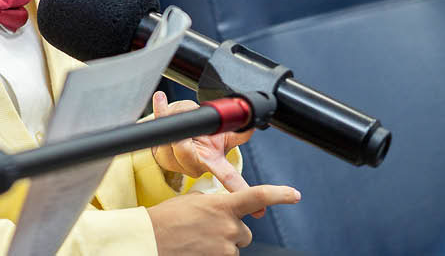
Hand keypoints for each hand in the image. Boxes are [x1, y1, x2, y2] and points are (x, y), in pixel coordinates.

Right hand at [147, 185, 300, 255]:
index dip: (279, 194)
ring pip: (234, 248)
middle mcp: (228, 227)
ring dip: (221, 245)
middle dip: (230, 232)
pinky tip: (198, 249)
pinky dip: (215, 254)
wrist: (150, 240)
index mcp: (222, 205)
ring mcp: (226, 248)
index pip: (258, 196)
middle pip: (244, 232)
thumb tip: (223, 206)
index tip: (294, 194)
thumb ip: (214, 202)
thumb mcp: (191, 201)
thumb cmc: (167, 219)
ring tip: (197, 240)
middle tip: (207, 230)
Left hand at [150, 91, 253, 201]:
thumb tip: (252, 124)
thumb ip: (240, 131)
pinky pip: (159, 127)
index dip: (239, 188)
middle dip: (185, 143)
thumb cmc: (204, 136)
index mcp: (213, 162)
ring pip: (172, 141)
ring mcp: (176, 162)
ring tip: (183, 114)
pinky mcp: (161, 153)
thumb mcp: (225, 133)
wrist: (181, 135)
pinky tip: (161, 99)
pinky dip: (161, 110)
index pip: (229, 177)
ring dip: (178, 120)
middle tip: (189, 132)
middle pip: (188, 157)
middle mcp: (195, 166)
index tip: (255, 206)